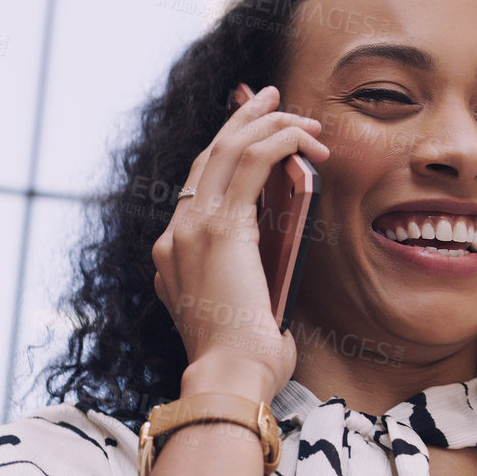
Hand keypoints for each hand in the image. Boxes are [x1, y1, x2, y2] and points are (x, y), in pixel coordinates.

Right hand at [152, 83, 328, 400]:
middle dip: (244, 120)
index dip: (226, 150)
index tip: (252, 131)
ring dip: (267, 124)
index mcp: (173, 256)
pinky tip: (302, 138)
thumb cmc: (243, 360)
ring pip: (228, 149)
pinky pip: (251, 163)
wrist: (229, 377)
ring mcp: (193, 228)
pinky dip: (278, 142)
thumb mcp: (241, 310)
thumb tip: (275, 257)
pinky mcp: (221, 228)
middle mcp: (175, 235)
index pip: (198, 186)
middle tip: (271, 98)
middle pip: (209, 157)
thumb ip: (248, 278)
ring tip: (298, 114)